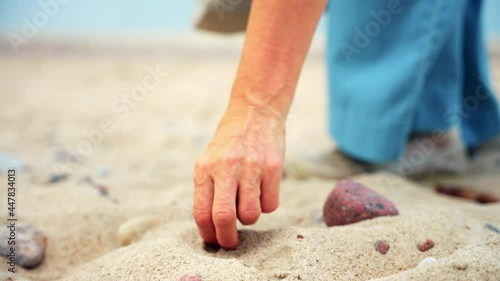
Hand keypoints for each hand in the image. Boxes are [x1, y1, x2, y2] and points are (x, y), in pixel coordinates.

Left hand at [193, 106, 284, 248]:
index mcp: (205, 168)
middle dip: (227, 239)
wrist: (255, 112)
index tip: (213, 240)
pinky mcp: (273, 168)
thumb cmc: (230, 144)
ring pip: (251, 215)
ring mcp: (251, 168)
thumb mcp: (210, 161)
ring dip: (249, 218)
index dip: (207, 234)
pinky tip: (263, 190)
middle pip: (224, 218)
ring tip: (248, 203)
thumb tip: (211, 227)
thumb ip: (208, 190)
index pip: (202, 212)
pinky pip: (270, 205)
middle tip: (231, 244)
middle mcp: (226, 168)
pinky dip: (266, 205)